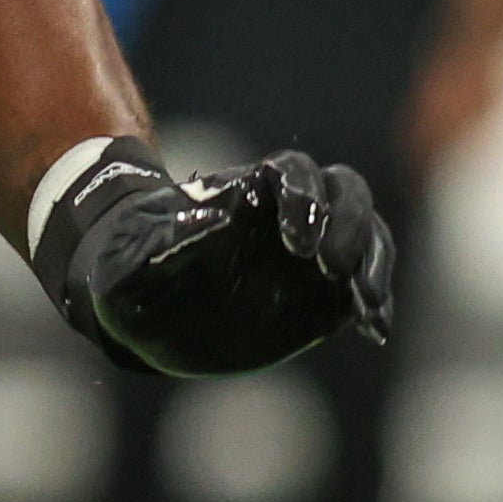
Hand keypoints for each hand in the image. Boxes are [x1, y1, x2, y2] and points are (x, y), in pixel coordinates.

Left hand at [47, 145, 395, 375]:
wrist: (146, 315)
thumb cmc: (130, 276)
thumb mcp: (128, 267)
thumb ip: (161, 243)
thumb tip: (212, 220)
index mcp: (242, 196)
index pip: (291, 173)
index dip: (302, 197)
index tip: (296, 243)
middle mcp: (285, 216)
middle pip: (342, 191)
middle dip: (348, 223)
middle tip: (333, 268)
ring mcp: (309, 254)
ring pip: (365, 233)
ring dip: (372, 263)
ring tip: (365, 306)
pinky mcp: (322, 294)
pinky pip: (363, 283)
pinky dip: (374, 299)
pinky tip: (374, 328)